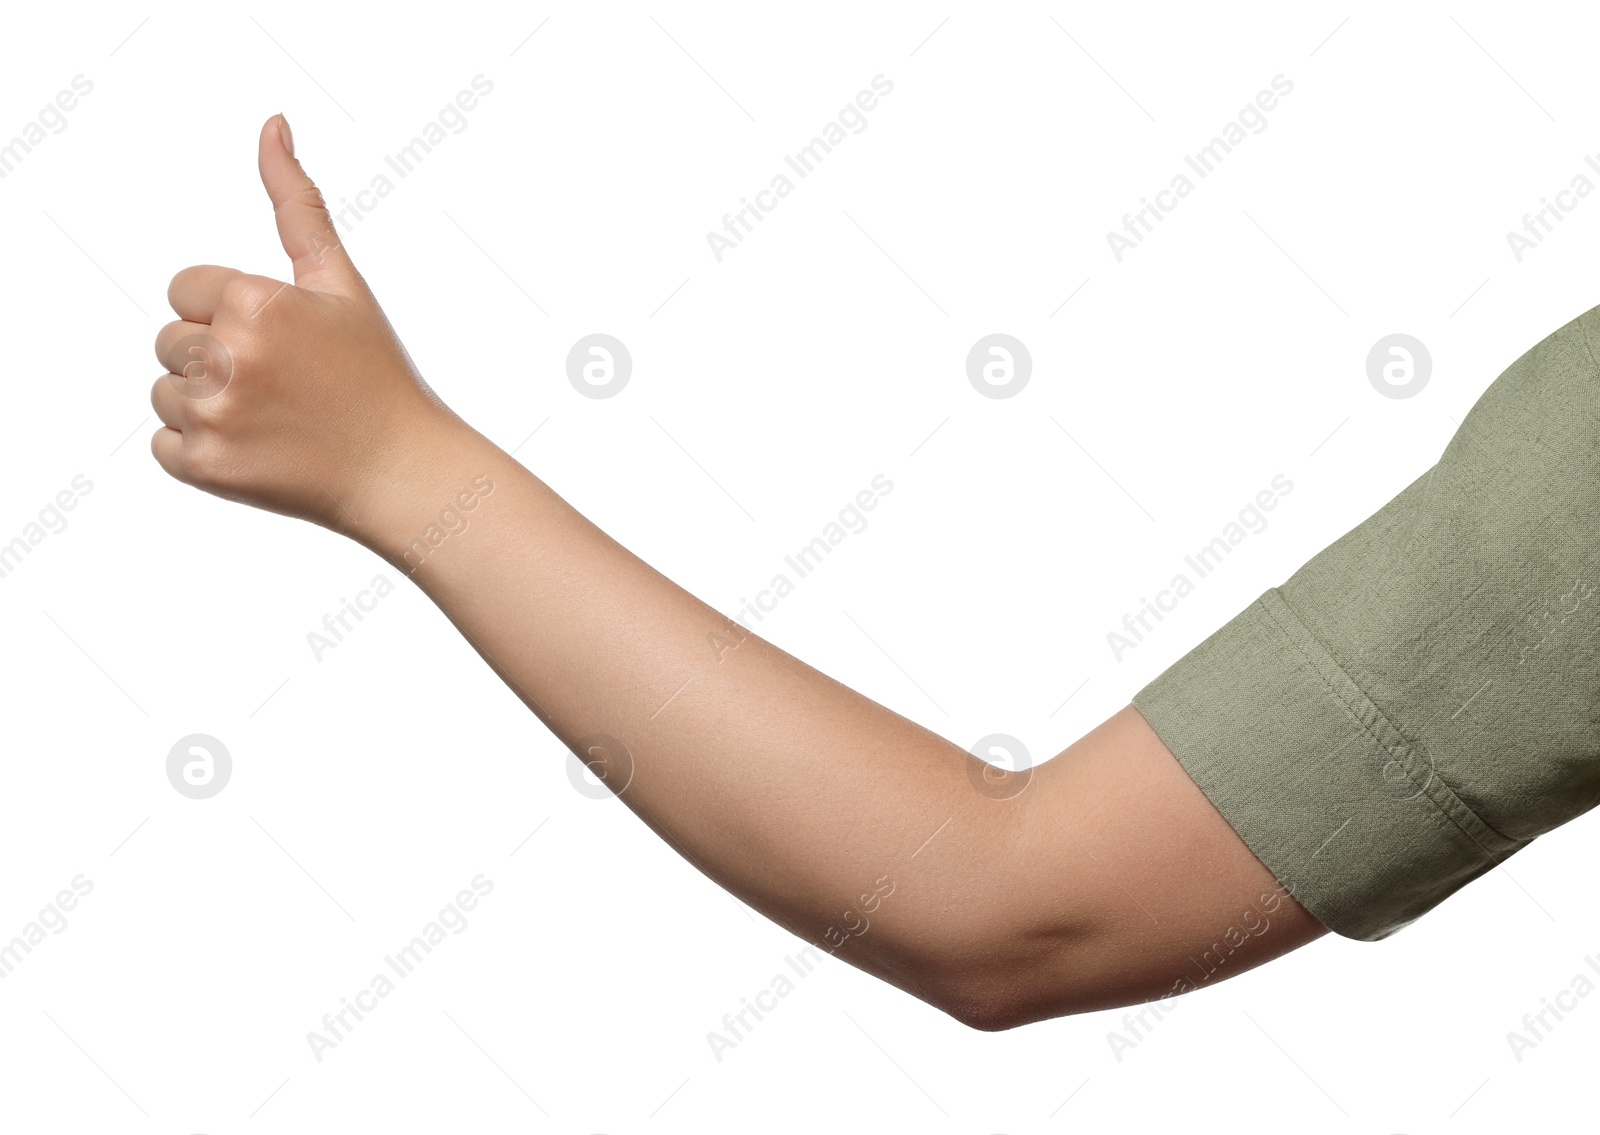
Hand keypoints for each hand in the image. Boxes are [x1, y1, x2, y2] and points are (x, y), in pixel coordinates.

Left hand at [151, 114, 460, 543]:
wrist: (403, 473)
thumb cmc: (376, 376)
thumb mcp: (341, 283)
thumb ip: (297, 204)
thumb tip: (273, 124)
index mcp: (258, 302)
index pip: (186, 289)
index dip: (231, 314)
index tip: (280, 342)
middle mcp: (230, 356)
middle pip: (171, 340)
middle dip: (218, 358)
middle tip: (284, 385)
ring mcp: (214, 415)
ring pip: (166, 391)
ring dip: (208, 404)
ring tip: (274, 419)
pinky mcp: (205, 467)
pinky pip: (165, 445)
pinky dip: (202, 450)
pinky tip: (258, 449)